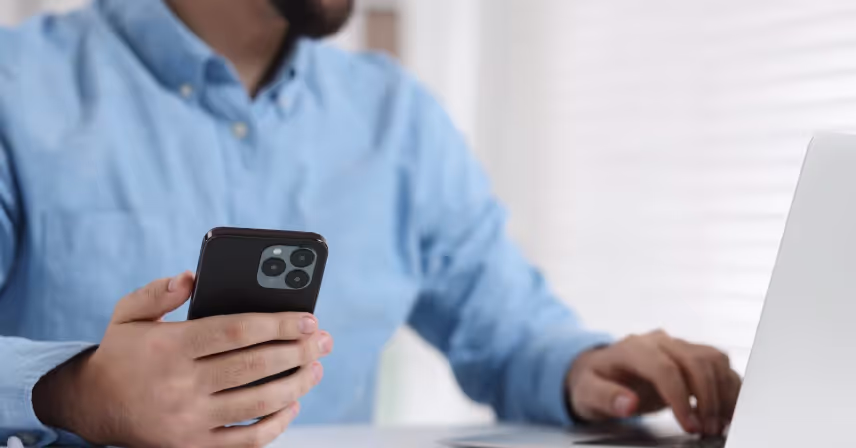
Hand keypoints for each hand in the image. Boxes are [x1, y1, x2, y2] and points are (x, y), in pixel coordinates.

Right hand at [33, 272, 333, 447]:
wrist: (93, 408)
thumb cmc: (122, 353)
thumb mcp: (128, 314)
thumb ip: (158, 291)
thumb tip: (192, 277)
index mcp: (169, 347)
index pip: (235, 332)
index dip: (277, 324)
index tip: (308, 318)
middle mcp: (180, 384)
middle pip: (254, 366)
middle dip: (297, 351)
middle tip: (323, 341)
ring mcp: (188, 419)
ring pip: (256, 403)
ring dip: (295, 385)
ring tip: (316, 368)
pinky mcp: (193, 445)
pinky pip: (245, 440)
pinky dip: (275, 424)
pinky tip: (292, 405)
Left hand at [566, 330, 740, 435]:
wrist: (598, 371)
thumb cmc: (592, 382)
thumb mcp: (587, 393)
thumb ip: (606, 397)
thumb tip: (627, 404)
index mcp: (633, 348)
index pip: (664, 368)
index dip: (680, 398)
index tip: (689, 425)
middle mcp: (659, 342)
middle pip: (696, 361)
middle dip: (707, 398)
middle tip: (707, 429)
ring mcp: (677, 346)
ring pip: (713, 359)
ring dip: (723, 392)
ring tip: (718, 423)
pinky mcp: (690, 357)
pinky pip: (719, 365)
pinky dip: (729, 387)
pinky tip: (726, 411)